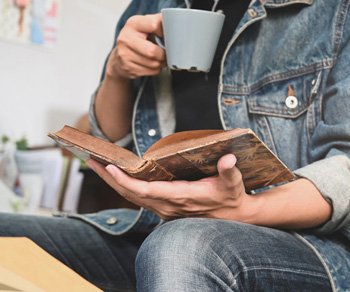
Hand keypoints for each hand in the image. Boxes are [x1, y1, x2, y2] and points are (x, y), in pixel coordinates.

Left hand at [86, 154, 257, 221]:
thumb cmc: (232, 197)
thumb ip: (229, 170)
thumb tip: (228, 158)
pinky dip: (124, 186)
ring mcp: (165, 209)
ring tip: (97, 164)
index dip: (127, 181)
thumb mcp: (234, 183)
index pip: (147, 190)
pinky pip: (139, 198)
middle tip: (91, 159)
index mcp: (182, 197)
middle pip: (131, 193)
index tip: (111, 168)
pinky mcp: (164, 208)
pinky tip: (116, 175)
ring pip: (132, 196)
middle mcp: (169, 206)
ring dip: (113, 181)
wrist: (234, 216)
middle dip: (109, 177)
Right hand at [105, 13, 166, 80]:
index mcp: (133, 24)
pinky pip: (152, 71)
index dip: (166, 32)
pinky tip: (152, 64)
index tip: (169, 35)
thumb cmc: (138, 39)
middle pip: (153, 51)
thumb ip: (159, 23)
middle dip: (164, 54)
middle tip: (166, 52)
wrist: (120, 57)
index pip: (154, 24)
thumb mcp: (146, 26)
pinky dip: (156, 69)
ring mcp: (124, 54)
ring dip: (162, 62)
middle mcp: (125, 38)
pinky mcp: (128, 68)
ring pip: (154, 63)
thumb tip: (177, 25)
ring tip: (159, 57)